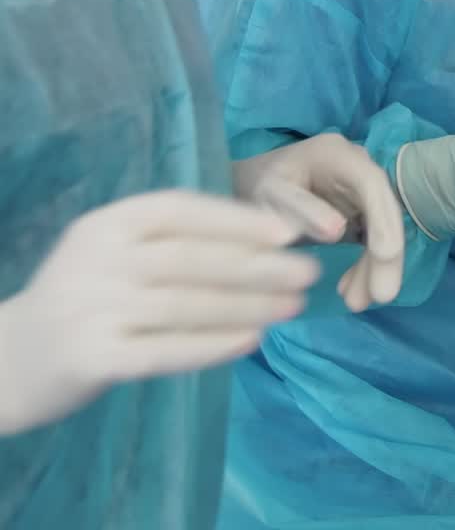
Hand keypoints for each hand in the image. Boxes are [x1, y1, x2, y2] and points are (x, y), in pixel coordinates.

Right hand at [0, 190, 317, 435]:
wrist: (9, 359)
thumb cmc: (87, 296)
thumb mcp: (118, 252)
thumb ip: (176, 241)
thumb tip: (268, 240)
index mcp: (110, 222)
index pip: (183, 211)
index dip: (239, 221)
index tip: (289, 233)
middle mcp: (98, 258)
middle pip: (192, 258)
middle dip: (258, 266)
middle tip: (308, 274)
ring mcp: (91, 307)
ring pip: (185, 304)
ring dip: (248, 306)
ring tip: (292, 308)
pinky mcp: (88, 357)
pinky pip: (163, 350)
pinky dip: (211, 346)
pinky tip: (250, 341)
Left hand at [232, 134, 404, 311]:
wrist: (262, 179)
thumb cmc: (261, 185)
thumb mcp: (269, 195)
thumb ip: (299, 209)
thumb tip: (336, 232)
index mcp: (336, 154)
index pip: (371, 183)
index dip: (383, 217)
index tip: (385, 255)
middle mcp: (360, 166)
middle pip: (384, 209)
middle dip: (385, 255)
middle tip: (380, 296)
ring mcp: (365, 188)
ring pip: (384, 227)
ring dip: (376, 267)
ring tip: (358, 302)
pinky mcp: (364, 209)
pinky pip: (374, 237)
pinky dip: (366, 265)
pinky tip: (352, 289)